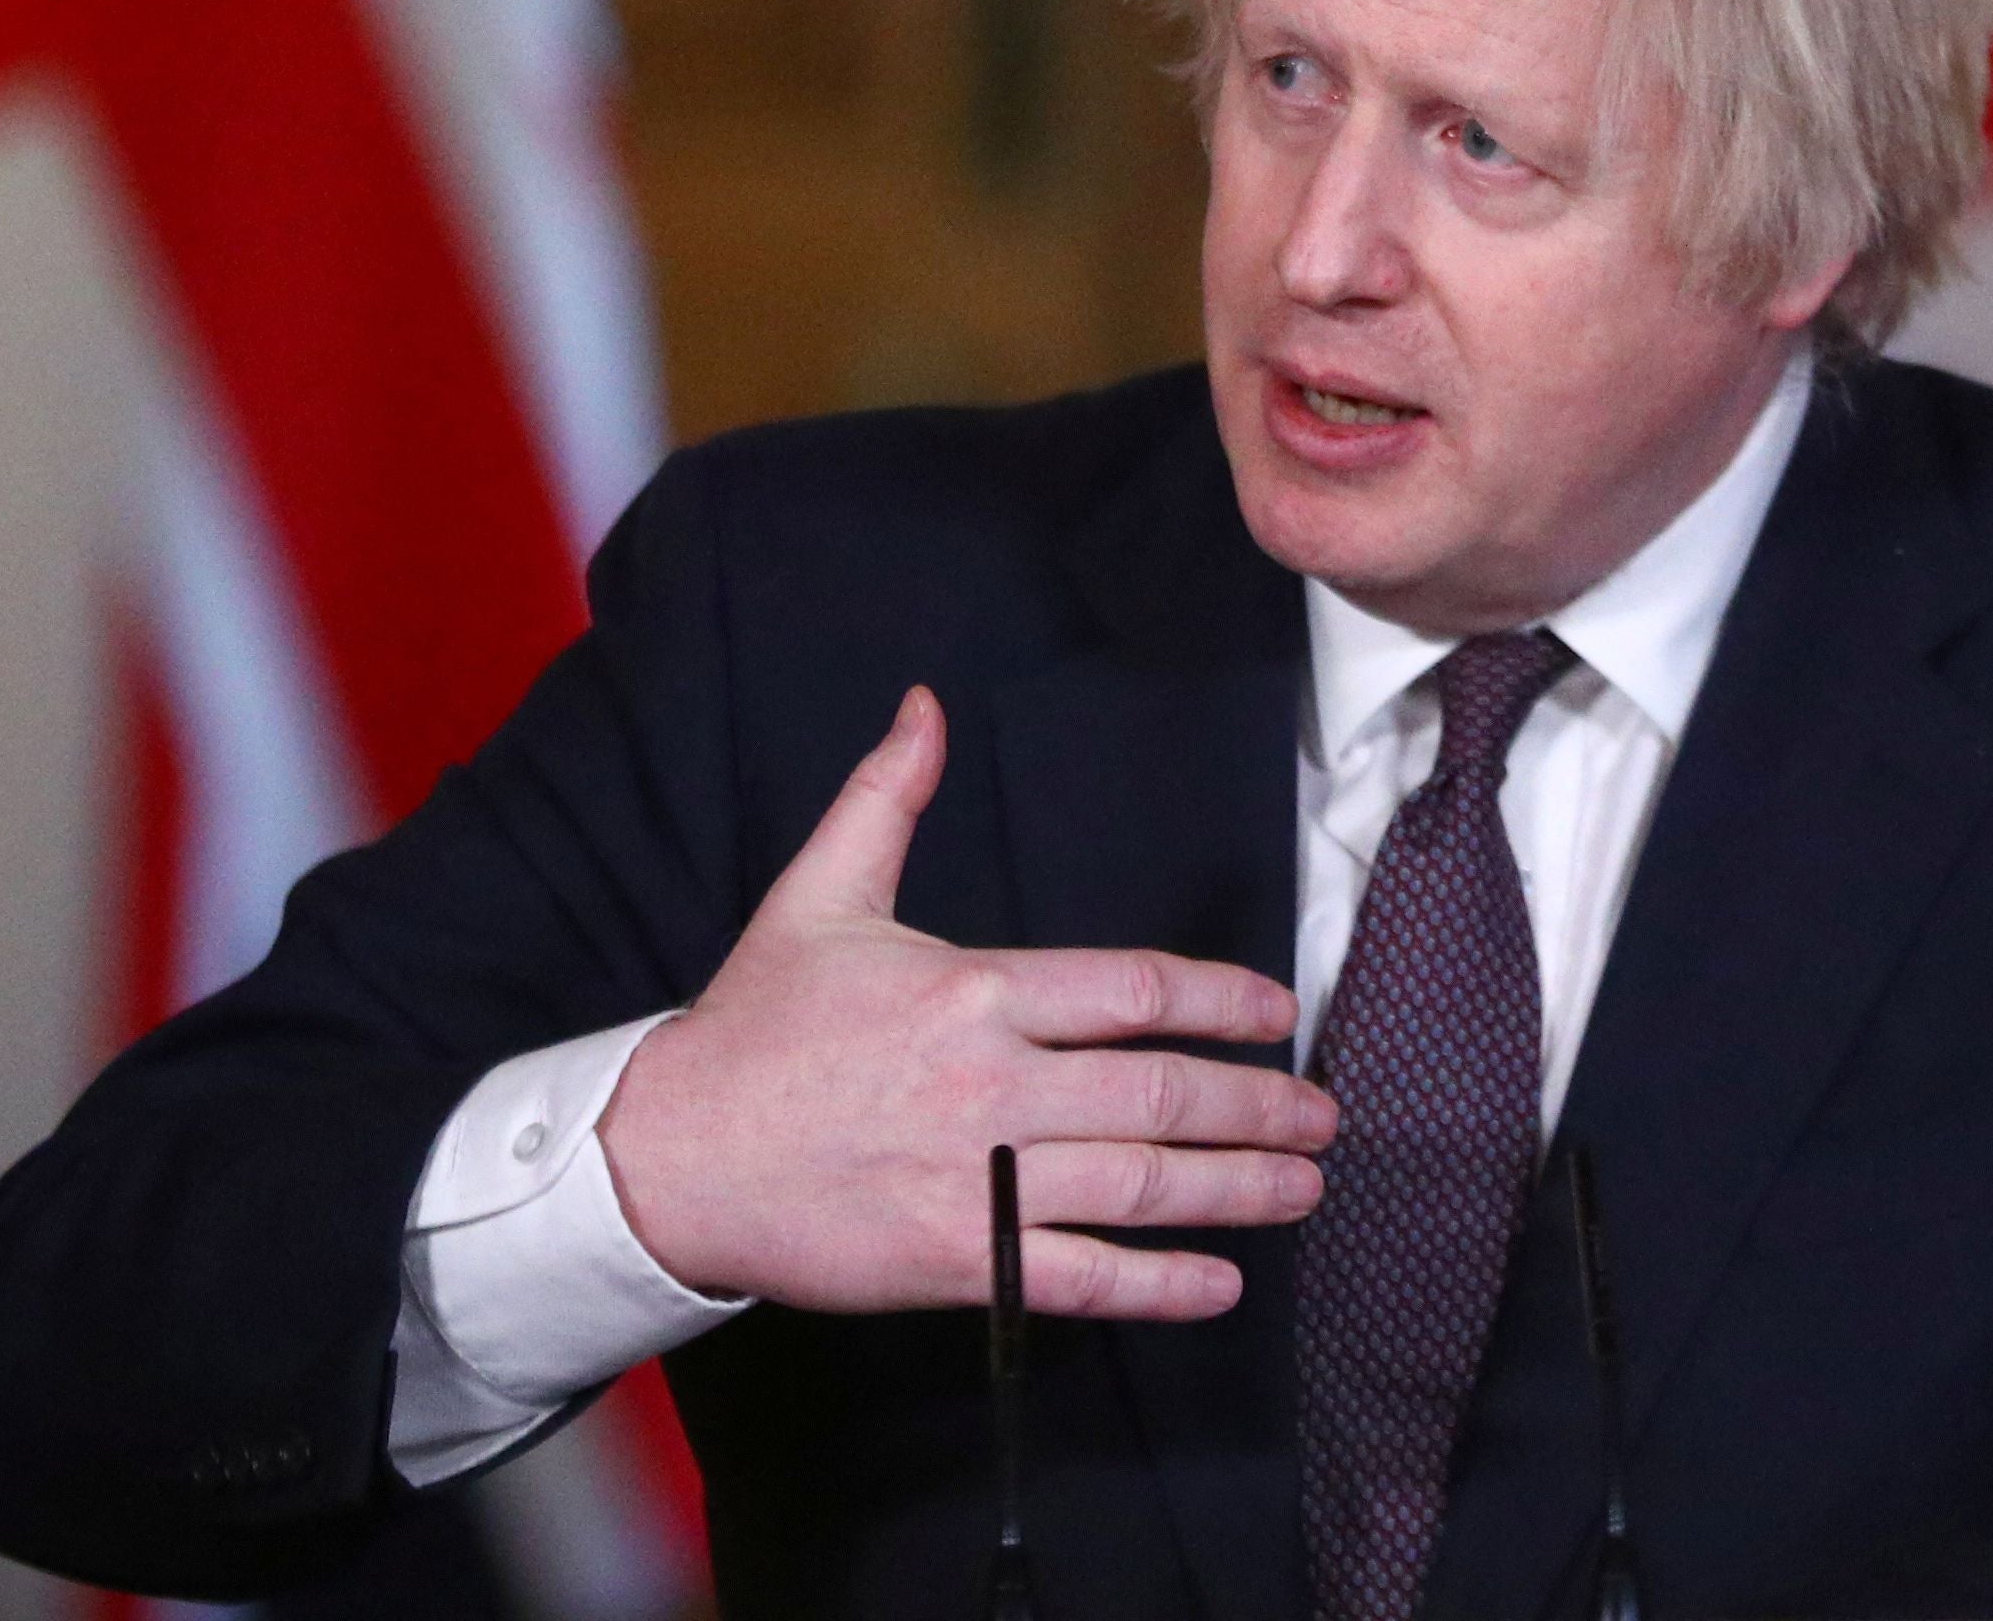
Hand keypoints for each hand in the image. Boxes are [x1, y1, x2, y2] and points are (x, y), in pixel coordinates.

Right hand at [599, 686, 1335, 1319]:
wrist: (669, 1155)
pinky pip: (1081, 1274)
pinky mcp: (955, 1258)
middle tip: (1324, 1116)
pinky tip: (1221, 1282)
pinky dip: (1160, 1285)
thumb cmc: (753, 1027)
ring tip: (1305, 1188)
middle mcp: (992, 1080)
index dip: (1222, 1001)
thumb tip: (924, 706)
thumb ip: (885, 798)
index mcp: (975, 988)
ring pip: (1142, 1184)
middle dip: (1259, 1106)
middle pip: (1162, 1092)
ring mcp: (977, 1176)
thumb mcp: (819, 894)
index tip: (1277, 1014)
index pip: (1135, 988)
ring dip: (1240, 1189)